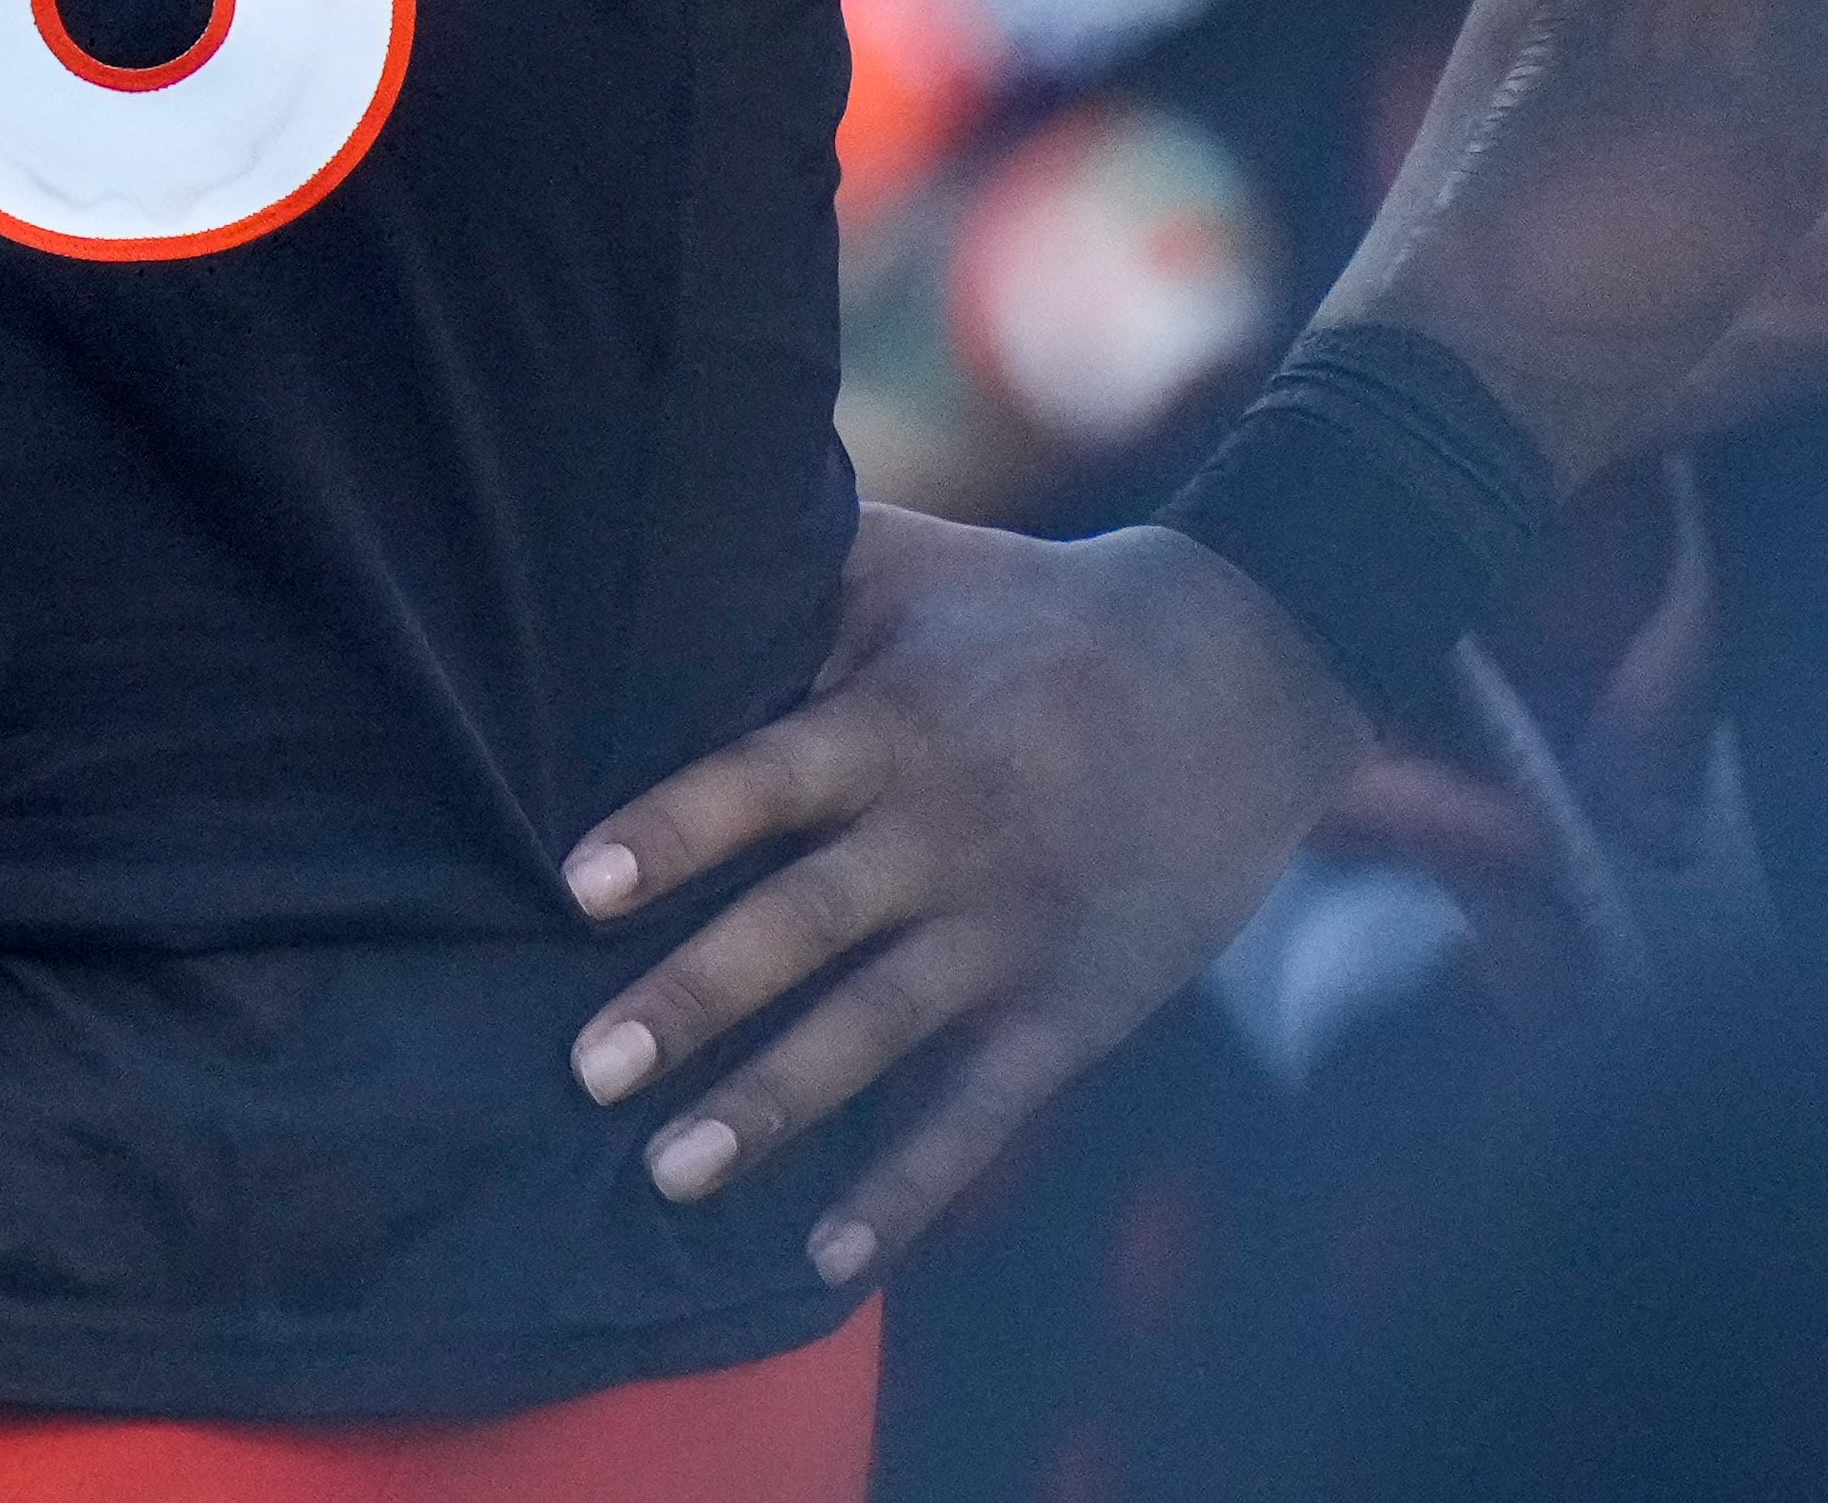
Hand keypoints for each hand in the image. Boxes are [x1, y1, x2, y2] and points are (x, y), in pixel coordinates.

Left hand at [560, 508, 1358, 1288]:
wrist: (1247, 673)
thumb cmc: (1035, 611)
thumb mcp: (911, 569)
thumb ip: (789, 580)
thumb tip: (640, 565)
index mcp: (895, 725)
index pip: (765, 781)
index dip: (676, 828)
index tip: (580, 885)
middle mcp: (946, 836)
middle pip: (805, 924)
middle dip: (697, 998)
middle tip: (588, 1069)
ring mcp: (1011, 931)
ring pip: (876, 1030)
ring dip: (772, 1105)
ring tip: (668, 1172)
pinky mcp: (1071, 1005)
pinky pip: (980, 1113)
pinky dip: (908, 1190)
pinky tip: (829, 1262)